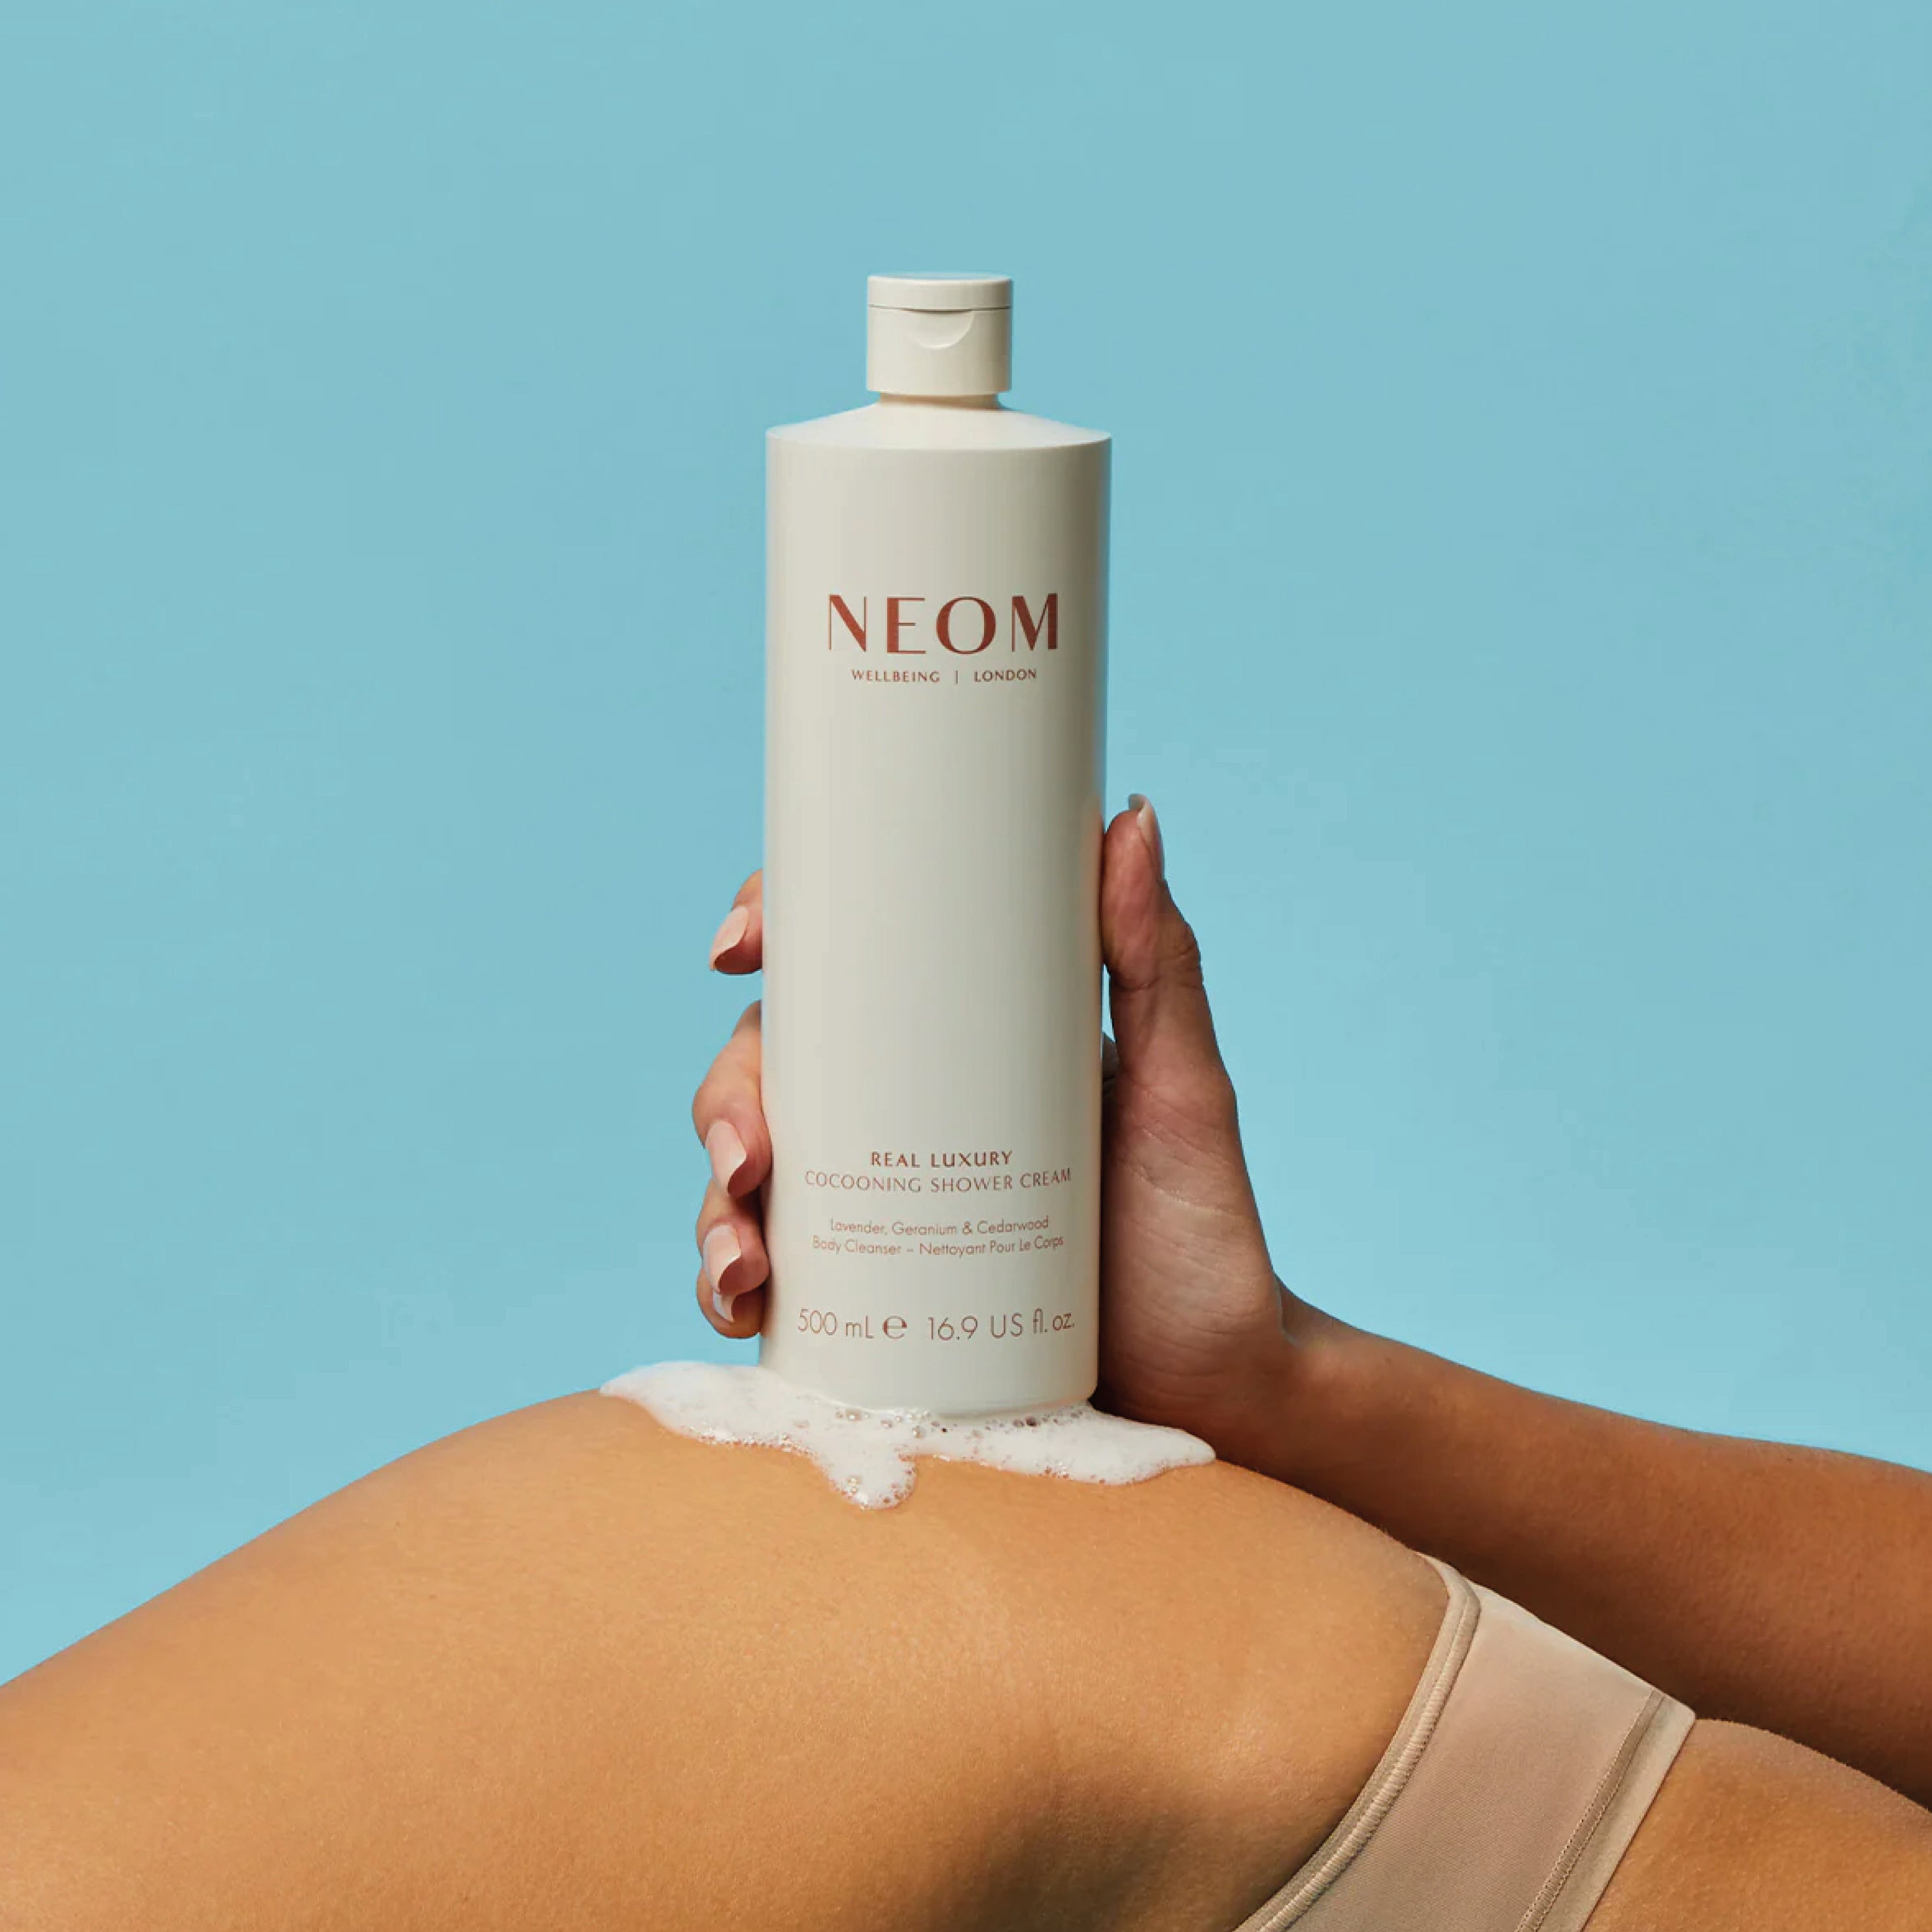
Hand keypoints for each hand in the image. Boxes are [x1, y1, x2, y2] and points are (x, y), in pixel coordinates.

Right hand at [689, 796, 1308, 1451]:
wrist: (1219, 1385)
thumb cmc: (1201, 1228)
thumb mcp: (1180, 1087)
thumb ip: (1158, 963)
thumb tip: (1130, 815)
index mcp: (958, 1045)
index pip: (842, 969)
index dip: (769, 937)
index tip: (739, 944)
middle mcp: (902, 1119)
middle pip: (769, 1073)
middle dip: (724, 1103)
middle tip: (750, 1157)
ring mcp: (880, 1213)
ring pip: (749, 1181)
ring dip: (713, 1213)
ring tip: (744, 1267)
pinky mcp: (873, 1305)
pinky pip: (771, 1288)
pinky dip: (729, 1293)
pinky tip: (741, 1312)